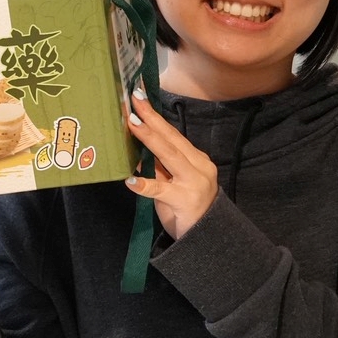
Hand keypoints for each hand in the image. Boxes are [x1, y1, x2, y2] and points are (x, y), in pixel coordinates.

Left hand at [124, 87, 219, 239]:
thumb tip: (137, 148)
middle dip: (152, 118)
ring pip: (170, 156)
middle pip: (171, 139)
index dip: (156, 116)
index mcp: (196, 159)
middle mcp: (199, 166)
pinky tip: (131, 181)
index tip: (140, 98)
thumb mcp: (174, 182)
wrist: (206, 239)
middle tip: (135, 101)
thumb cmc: (186, 209)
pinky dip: (146, 184)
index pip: (173, 134)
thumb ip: (159, 166)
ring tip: (133, 124)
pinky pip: (161, 190)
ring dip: (150, 138)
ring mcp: (194, 182)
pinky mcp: (185, 200)